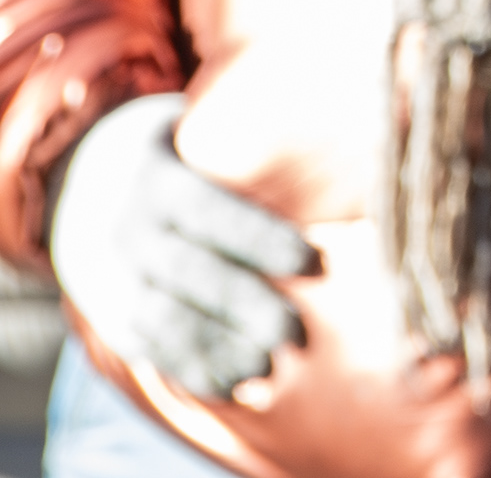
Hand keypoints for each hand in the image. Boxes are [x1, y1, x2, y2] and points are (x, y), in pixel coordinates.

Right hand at [46, 94, 313, 400]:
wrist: (89, 187)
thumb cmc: (191, 157)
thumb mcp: (209, 136)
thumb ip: (267, 146)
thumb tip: (368, 145)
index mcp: (159, 179)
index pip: (213, 213)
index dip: (264, 241)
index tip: (318, 265)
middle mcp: (131, 230)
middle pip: (192, 276)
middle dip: (248, 309)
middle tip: (299, 335)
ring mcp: (113, 276)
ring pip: (165, 321)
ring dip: (220, 351)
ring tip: (270, 372)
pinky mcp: (111, 312)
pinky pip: (149, 348)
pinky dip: (192, 371)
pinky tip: (235, 387)